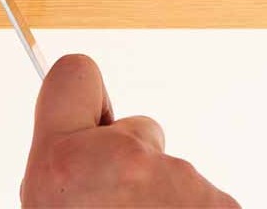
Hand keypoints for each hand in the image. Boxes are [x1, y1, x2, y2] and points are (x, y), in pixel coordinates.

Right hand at [21, 55, 238, 207]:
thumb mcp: (49, 204)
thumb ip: (62, 169)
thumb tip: (77, 155)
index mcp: (61, 166)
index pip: (76, 71)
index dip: (90, 98)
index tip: (99, 114)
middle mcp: (118, 165)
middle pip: (139, 131)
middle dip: (135, 165)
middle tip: (116, 204)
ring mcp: (174, 185)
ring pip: (176, 171)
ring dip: (166, 198)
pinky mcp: (217, 204)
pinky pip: (209, 199)